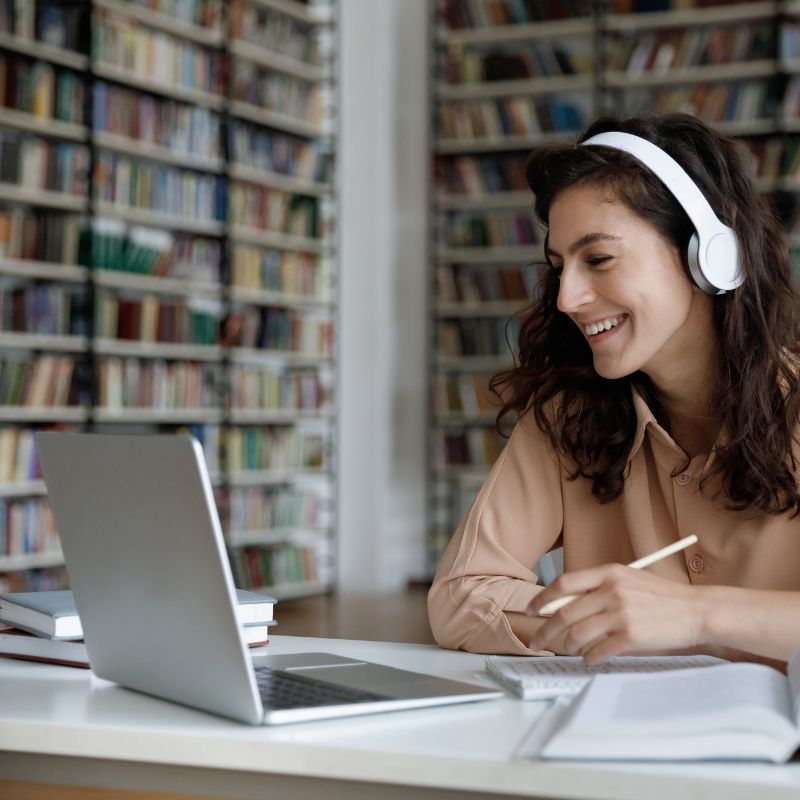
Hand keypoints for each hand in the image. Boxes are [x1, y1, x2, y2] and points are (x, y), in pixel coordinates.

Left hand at [525, 564, 704, 664]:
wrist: (696, 610)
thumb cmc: (661, 596)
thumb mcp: (628, 579)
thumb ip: (598, 588)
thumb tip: (562, 605)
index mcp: (608, 572)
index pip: (563, 584)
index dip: (541, 599)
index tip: (530, 610)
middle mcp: (612, 591)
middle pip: (564, 613)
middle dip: (545, 631)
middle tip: (537, 642)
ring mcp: (622, 614)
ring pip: (578, 634)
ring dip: (568, 647)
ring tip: (569, 650)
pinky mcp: (632, 636)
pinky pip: (598, 651)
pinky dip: (589, 658)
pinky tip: (589, 659)